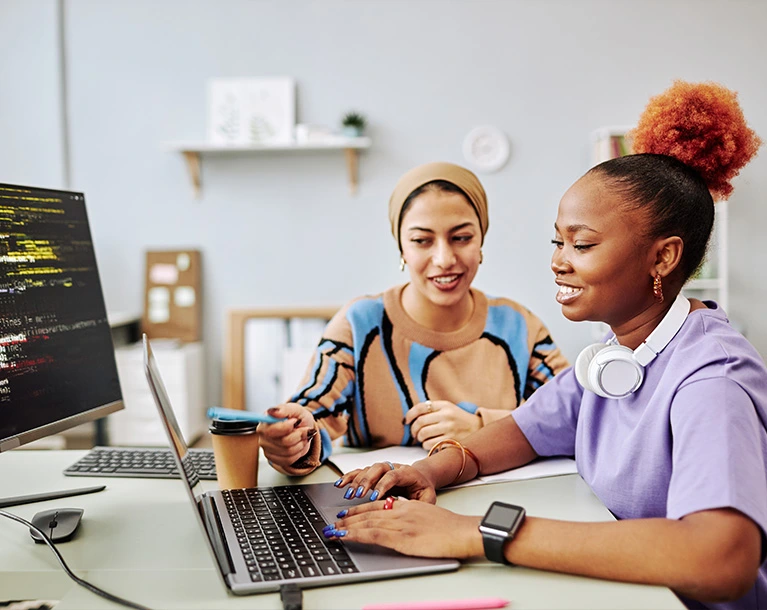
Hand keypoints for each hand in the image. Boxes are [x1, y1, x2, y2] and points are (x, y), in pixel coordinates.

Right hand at [257, 403, 315, 468]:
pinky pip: (289, 460)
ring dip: (300, 444)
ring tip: (301, 436)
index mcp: (265, 422)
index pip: (272, 430)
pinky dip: (298, 452)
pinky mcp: (273, 459)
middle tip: (304, 429)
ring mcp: (267, 449)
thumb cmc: (297, 418)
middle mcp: (263, 436)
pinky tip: (298, 445)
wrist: (303, 428)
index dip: (287, 427)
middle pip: (284, 442)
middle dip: (299, 435)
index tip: (296, 421)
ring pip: (288, 452)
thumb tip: (272, 411)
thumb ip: (284, 409)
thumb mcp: (295, 409)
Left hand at [326, 498, 482, 558]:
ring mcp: (400, 523)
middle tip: (333, 521)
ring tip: (332, 530)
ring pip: (366, 522)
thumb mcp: (429, 517)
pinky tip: (344, 536)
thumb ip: (413, 517)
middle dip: (348, 517)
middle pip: (368, 512)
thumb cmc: (452, 528)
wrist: (463, 531)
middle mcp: (400, 511)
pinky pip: (372, 534)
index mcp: (407, 506)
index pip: (378, 505)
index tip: (347, 513)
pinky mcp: (401, 537)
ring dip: (346, 526)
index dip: (360, 509)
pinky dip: (355, 534)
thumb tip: (403, 525)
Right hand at [334, 462, 437, 503]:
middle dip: (366, 482)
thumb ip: (420, 504)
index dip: (383, 485)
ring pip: (367, 470)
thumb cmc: (424, 490)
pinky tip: (340, 484)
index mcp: (407, 472)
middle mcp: (393, 467)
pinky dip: (349, 477)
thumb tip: (407, 510)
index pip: (393, 475)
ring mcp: (382, 469)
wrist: (422, 477)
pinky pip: (359, 472)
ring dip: (356, 481)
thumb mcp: (428, 498)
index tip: (374, 497)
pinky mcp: (374, 474)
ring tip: (347, 494)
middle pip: (377, 469)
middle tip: (357, 495)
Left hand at [404, 400, 481, 450]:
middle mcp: (447, 415)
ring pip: (423, 434)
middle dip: (413, 430)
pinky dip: (425, 446)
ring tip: (422, 438)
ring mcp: (449, 429)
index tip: (406, 421)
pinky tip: (429, 444)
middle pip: (420, 422)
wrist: (478, 428)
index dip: (410, 414)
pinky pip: (430, 445)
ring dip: (419, 438)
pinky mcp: (451, 441)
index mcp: (444, 405)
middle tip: (414, 433)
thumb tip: (409, 417)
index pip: (421, 407)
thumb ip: (432, 410)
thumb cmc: (458, 419)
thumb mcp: (447, 408)